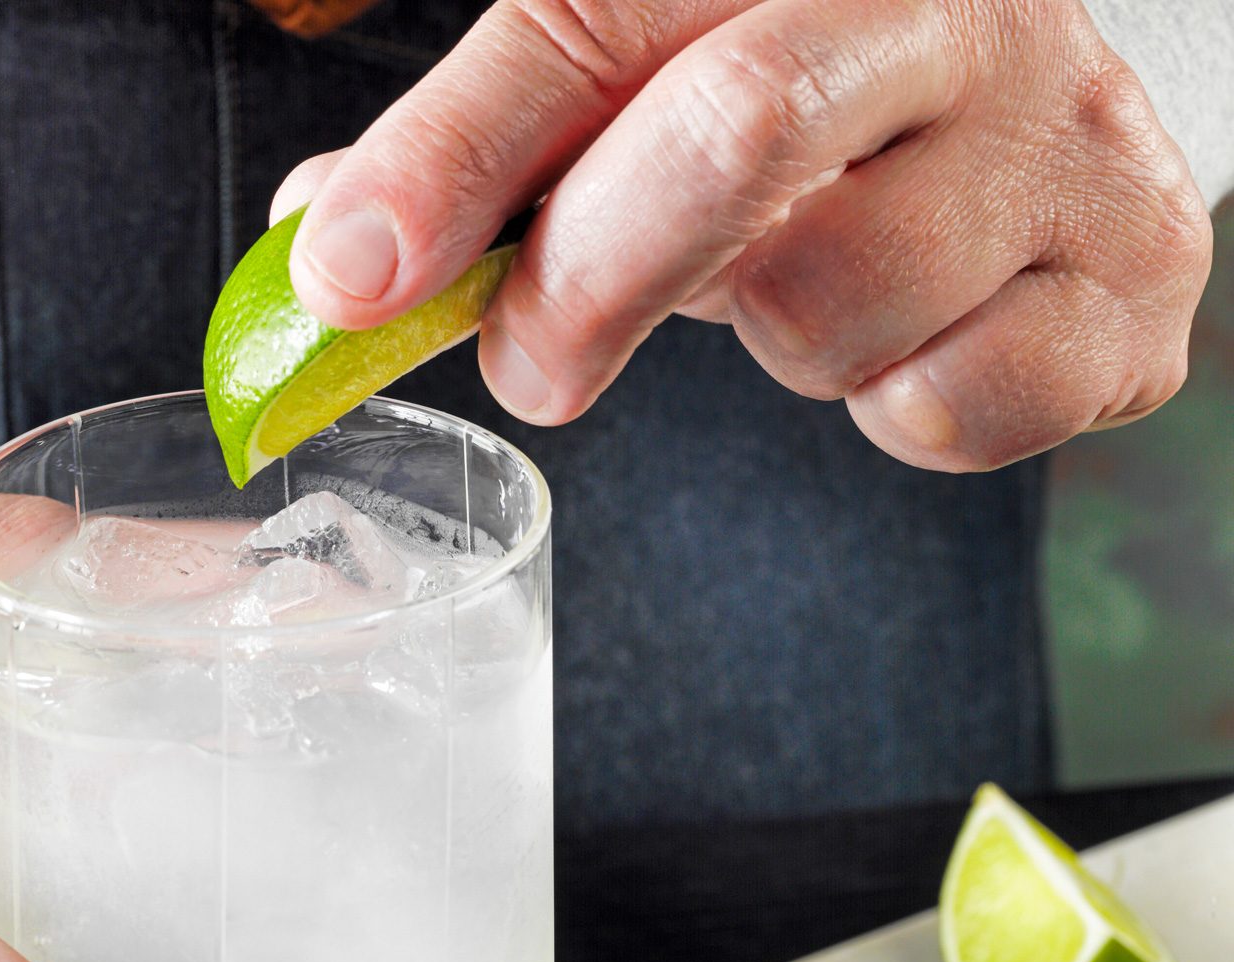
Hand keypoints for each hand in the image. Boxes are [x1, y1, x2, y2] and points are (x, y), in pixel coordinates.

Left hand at [277, 0, 1213, 470]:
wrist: (1033, 128)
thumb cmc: (814, 108)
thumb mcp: (648, 91)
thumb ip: (500, 154)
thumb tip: (340, 248)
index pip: (586, 23)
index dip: (452, 156)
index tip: (353, 278)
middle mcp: (951, 6)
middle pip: (732, 131)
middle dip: (587, 282)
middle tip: (533, 366)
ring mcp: (1063, 141)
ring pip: (830, 300)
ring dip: (765, 345)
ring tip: (798, 291)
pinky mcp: (1132, 289)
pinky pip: (949, 404)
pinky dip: (893, 410)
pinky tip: (907, 342)